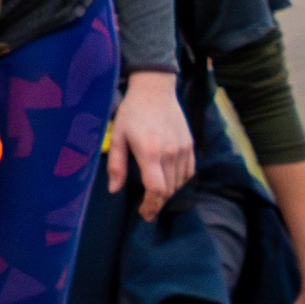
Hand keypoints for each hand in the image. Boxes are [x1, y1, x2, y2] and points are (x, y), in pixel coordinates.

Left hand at [107, 71, 195, 220]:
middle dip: (157, 203)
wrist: (155, 90)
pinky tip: (169, 183)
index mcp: (150, 152)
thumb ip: (116, 165)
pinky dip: (180, 182)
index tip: (144, 213)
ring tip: (155, 197)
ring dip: (168, 193)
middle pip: (169, 190)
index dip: (151, 205)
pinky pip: (189, 172)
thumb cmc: (132, 112)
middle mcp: (170, 153)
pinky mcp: (190, 145)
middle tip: (147, 210)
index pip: (156, 189)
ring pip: (180, 183)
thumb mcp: (117, 136)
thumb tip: (114, 190)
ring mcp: (183, 149)